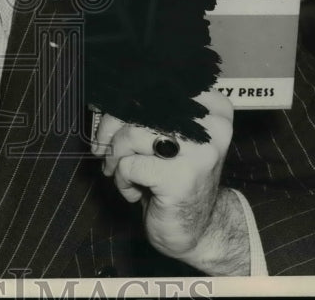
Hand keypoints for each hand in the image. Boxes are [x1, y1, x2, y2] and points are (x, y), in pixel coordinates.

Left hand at [92, 90, 244, 271]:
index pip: (157, 83)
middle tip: (103, 148)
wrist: (198, 230)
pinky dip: (122, 180)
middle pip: (140, 105)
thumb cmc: (173, 177)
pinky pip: (129, 165)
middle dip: (111, 127)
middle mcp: (211, 125)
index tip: (112, 114)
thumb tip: (103, 98)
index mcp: (211, 107)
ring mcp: (199, 152)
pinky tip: (135, 192)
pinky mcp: (181, 178)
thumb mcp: (165, 136)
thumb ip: (146, 112)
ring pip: (131, 134)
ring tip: (121, 172)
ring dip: (116, 157)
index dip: (125, 97)